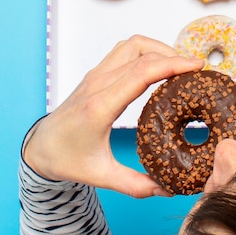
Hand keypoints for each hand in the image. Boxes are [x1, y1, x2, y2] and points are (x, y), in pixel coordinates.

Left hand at [23, 35, 203, 197]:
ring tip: (179, 65)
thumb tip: (167, 190)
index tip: (196, 67)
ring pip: (133, 44)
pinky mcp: (97, 72)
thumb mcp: (101, 176)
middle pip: (141, 53)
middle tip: (195, 69)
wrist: (40, 146)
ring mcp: (97, 74)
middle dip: (173, 56)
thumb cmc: (67, 158)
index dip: (172, 65)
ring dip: (159, 48)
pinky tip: (159, 65)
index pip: (141, 73)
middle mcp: (98, 83)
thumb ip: (135, 184)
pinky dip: (147, 50)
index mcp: (100, 106)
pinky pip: (125, 49)